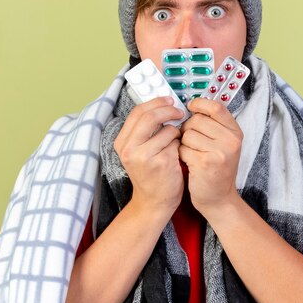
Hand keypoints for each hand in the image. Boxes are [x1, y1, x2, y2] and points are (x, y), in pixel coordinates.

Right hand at [114, 97, 183, 215]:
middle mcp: (129, 149)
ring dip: (177, 133)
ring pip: (167, 130)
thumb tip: (162, 104)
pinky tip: (178, 156)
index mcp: (122, 142)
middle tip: (180, 112)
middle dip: (169, 110)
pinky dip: (181, 146)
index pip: (138, 112)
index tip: (168, 100)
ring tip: (176, 143)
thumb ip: (145, 130)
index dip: (155, 102)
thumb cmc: (150, 174)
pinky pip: (176, 143)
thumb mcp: (138, 151)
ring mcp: (144, 156)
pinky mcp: (161, 163)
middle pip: (150, 116)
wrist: (154, 202)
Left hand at [179, 98, 242, 213]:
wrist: (219, 199)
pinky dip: (182, 155)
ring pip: (187, 134)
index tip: (190, 107)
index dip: (200, 104)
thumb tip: (192, 104)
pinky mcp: (205, 163)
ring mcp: (219, 152)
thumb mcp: (223, 144)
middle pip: (197, 120)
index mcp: (235, 132)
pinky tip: (190, 163)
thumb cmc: (217, 169)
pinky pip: (183, 149)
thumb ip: (213, 125)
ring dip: (184, 144)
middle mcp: (230, 140)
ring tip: (193, 154)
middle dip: (188, 129)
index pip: (216, 107)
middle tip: (192, 142)